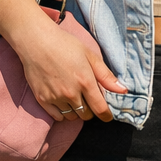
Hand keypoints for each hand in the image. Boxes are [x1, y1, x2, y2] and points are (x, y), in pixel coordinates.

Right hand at [10, 13, 125, 122]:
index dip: (106, 115)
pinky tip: (64, 103)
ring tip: (76, 99)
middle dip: (91, 110)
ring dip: (77, 111)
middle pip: (85, 114)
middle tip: (89, 100)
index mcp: (86, 82)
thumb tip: (123, 90)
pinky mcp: (41, 99)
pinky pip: (56, 116)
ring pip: (71, 116)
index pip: (99, 108)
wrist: (37, 43)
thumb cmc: (66, 46)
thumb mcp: (91, 57)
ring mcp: (55, 97)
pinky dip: (62, 113)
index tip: (108, 117)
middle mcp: (70, 93)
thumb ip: (106, 76)